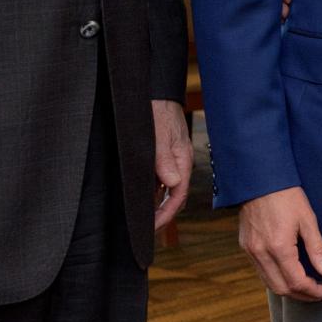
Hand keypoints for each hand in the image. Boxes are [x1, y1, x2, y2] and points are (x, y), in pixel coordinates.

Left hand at [150, 100, 192, 235]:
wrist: (156, 91)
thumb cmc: (157, 109)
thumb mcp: (159, 133)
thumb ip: (165, 158)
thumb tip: (172, 183)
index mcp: (182, 161)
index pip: (178, 196)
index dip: (165, 215)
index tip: (152, 228)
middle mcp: (179, 164)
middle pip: (174, 197)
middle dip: (161, 216)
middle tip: (144, 230)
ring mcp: (171, 160)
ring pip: (166, 190)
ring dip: (155, 205)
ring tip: (141, 219)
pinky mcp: (163, 156)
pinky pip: (159, 180)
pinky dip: (151, 192)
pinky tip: (140, 197)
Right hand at [237, 185, 321, 299]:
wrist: (259, 179)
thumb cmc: (286, 195)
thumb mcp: (307, 219)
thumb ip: (318, 248)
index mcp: (278, 247)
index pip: (296, 282)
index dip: (313, 292)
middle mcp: (261, 253)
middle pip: (281, 289)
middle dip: (302, 295)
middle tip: (318, 294)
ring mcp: (251, 251)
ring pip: (269, 283)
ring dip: (288, 290)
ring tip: (306, 288)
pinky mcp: (245, 246)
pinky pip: (261, 272)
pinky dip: (276, 279)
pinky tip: (289, 274)